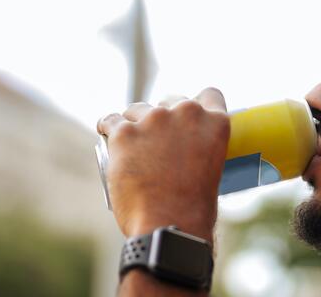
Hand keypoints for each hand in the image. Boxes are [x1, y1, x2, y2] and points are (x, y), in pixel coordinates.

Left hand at [96, 88, 229, 241]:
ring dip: (135, 122)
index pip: (209, 95)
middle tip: (156, 138)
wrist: (168, 225)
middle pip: (171, 99)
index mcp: (215, 123)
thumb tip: (183, 153)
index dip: (197, 104)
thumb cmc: (192, 210)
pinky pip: (110, 120)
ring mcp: (154, 120)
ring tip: (131, 145)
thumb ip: (201, 150)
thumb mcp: (212, 171)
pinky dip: (107, 126)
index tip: (186, 116)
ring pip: (138, 109)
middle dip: (164, 115)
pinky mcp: (124, 133)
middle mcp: (186, 113)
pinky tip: (106, 132)